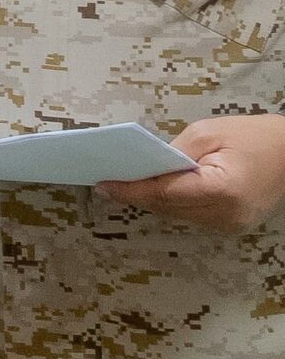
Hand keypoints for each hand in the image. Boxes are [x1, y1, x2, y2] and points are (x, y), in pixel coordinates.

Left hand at [97, 115, 284, 232]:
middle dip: (137, 194)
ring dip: (153, 200)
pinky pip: (191, 215)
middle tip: (109, 180)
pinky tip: (158, 189)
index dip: (131, 190)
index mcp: (222, 190)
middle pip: (167, 207)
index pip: (164, 194)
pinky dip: (173, 203)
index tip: (104, 184)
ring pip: (176, 215)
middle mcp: (226, 215)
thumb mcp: (208, 133)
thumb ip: (173, 152)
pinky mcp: (231, 226)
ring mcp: (230, 225)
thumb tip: (144, 167)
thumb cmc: (255, 137)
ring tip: (127, 183)